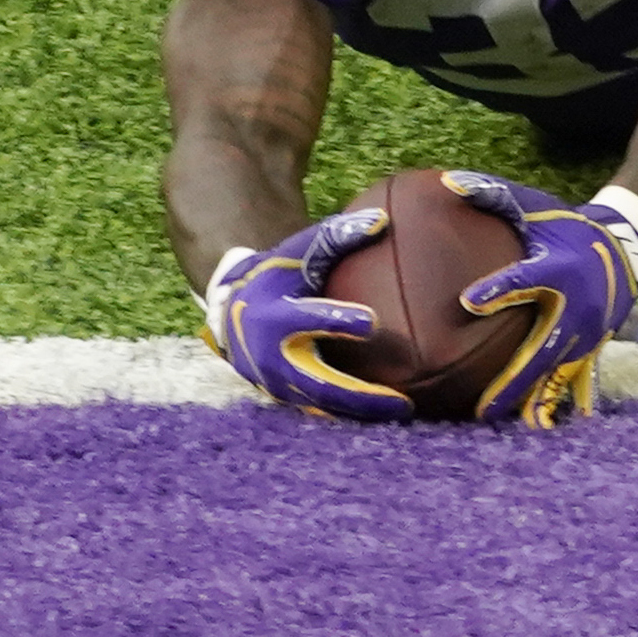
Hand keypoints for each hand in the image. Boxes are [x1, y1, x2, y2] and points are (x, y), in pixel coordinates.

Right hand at [202, 211, 413, 421]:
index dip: (336, 320)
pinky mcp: (284, 396)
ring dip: (360, 413)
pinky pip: (319, 410)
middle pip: (317, 382)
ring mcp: (276, 382)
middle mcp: (272, 356)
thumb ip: (336, 237)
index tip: (372, 321)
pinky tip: (386, 417)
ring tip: (405, 413)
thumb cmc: (278, 275)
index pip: (307, 318)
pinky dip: (350, 416)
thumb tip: (381, 219)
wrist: (233, 312)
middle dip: (358, 395)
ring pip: (321, 405)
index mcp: (273, 314)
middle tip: (402, 402)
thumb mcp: (298, 251)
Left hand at [443, 173, 637, 427]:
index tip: (467, 302)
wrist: (626, 248)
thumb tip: (448, 182)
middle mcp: (577, 308)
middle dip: (514, 379)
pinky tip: (546, 429)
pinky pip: (576, 382)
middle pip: (542, 349)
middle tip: (482, 405)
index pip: (525, 279)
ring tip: (504, 425)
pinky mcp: (592, 349)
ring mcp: (588, 334)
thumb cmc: (567, 228)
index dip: (498, 289)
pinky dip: (563, 405)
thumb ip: (494, 196)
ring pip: (557, 374)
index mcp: (560, 271)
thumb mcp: (535, 208)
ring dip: (533, 401)